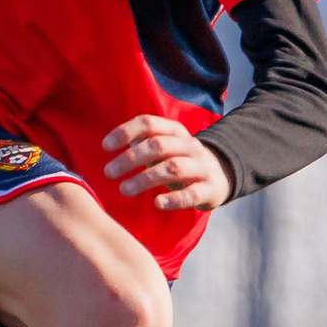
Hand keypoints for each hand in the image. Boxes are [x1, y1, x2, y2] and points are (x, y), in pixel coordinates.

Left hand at [100, 115, 231, 211]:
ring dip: (145, 179)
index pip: (148, 123)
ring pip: (173, 168)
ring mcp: (201, 167)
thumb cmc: (179, 160)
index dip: (126, 132)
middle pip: (158, 145)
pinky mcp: (210, 189)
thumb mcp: (163, 147)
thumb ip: (141, 143)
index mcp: (175, 131)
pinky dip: (174, 199)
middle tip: (108, 173)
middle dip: (130, 158)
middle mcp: (189, 146)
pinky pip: (192, 194)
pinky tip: (157, 203)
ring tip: (124, 190)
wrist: (221, 175)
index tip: (105, 147)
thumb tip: (112, 143)